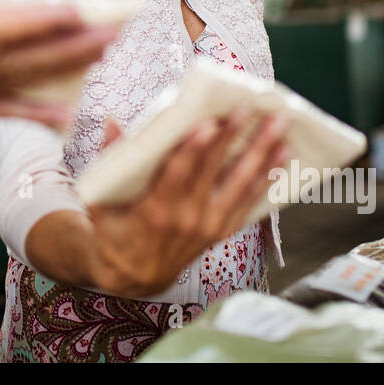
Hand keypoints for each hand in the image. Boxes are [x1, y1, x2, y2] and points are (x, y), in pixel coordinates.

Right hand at [84, 108, 288, 298]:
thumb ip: (108, 158)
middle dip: (232, 138)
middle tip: (247, 109)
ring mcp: (208, 226)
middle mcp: (185, 219)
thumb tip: (110, 120)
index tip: (209, 124)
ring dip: (261, 153)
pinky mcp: (222, 230)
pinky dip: (266, 177)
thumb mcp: (101, 199)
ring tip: (278, 125)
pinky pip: (249, 202)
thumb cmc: (115, 230)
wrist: (135, 275)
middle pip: (213, 172)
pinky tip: (282, 154)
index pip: (177, 174)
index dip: (193, 149)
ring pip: (239, 185)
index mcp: (153, 209)